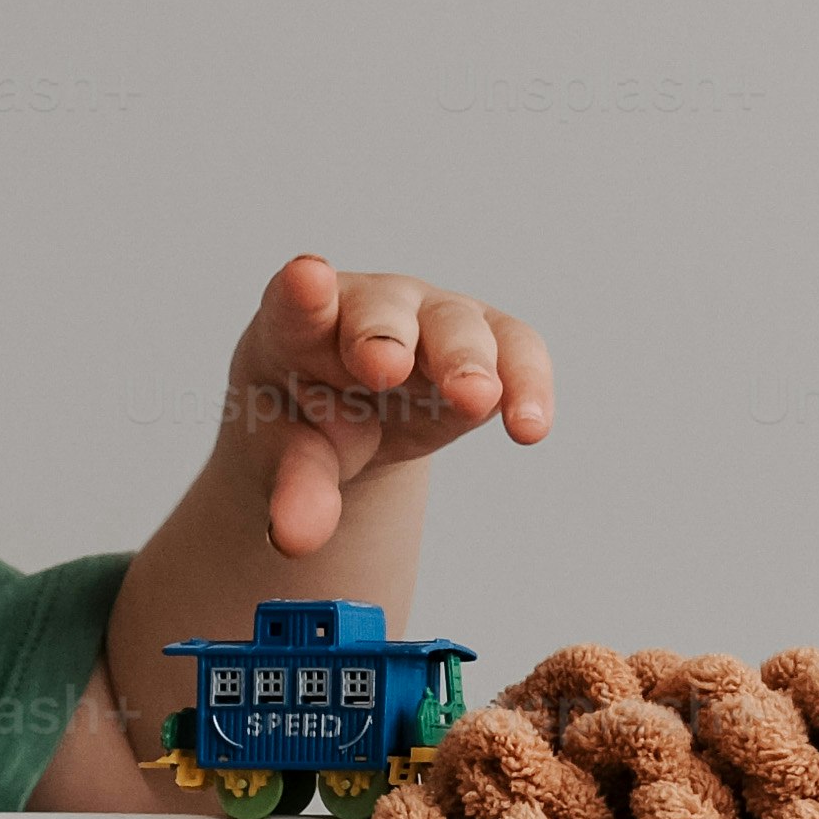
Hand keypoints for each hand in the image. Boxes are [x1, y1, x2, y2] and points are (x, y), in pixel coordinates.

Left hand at [219, 252, 552, 561]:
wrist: (346, 424)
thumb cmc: (307, 424)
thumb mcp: (289, 460)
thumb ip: (294, 492)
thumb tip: (297, 538)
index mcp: (301, 324)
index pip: (298, 301)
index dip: (303, 291)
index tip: (307, 279)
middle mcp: (370, 308)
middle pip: (382, 310)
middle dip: (383, 335)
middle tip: (384, 365)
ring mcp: (432, 320)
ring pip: (456, 325)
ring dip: (465, 360)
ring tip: (476, 399)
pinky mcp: (488, 342)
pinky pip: (517, 350)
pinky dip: (528, 382)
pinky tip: (529, 425)